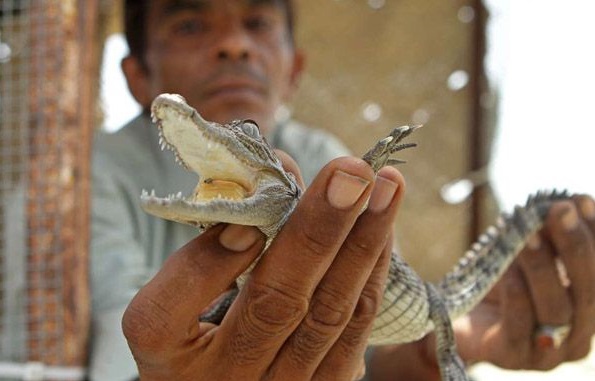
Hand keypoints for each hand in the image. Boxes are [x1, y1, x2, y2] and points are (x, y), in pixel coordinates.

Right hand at [122, 156, 404, 380]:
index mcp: (166, 353)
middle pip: (274, 303)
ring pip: (329, 315)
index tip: (244, 224)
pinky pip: (357, 331)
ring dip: (362, 243)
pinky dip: (372, 273)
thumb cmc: (191, 333)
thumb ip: (207, 249)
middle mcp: (225, 379)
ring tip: (386, 186)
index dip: (209, 264)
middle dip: (318, 229)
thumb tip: (273, 179)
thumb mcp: (172, 300)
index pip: (171, 309)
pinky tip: (383, 228)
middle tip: (351, 172)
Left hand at [454, 194, 594, 368]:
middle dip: (575, 247)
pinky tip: (509, 273)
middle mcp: (577, 335)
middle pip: (588, 294)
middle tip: (559, 211)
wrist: (457, 318)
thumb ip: (549, 236)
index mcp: (588, 309)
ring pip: (556, 310)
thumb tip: (574, 201)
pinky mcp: (510, 357)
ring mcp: (546, 353)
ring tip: (527, 236)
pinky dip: (517, 297)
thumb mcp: (527, 256)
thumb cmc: (499, 284)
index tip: (580, 201)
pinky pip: (518, 329)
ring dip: (542, 268)